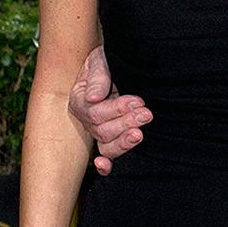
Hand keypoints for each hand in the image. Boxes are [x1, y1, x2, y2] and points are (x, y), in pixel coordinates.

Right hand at [68, 46, 152, 172]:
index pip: (95, 112)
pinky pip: (106, 155)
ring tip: (140, 133)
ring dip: (123, 142)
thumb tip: (94, 97)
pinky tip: (106, 166)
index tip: (138, 101)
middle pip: (102, 131)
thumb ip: (99, 76)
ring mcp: (100, 130)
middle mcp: (88, 118)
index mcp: (81, 100)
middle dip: (126, 122)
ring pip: (106, 146)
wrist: (122, 63)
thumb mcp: (102, 60)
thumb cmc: (110, 60)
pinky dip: (105, 166)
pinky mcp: (113, 138)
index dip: (117, 109)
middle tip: (146, 113)